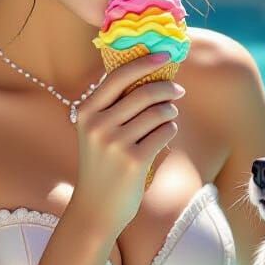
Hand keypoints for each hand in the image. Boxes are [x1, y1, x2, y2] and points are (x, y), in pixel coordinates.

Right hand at [72, 51, 182, 233]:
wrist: (95, 208)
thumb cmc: (101, 165)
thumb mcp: (96, 132)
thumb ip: (114, 105)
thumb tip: (148, 73)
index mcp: (86, 111)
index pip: (118, 76)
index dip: (144, 62)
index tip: (165, 55)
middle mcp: (97, 124)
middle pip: (144, 93)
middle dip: (167, 89)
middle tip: (177, 91)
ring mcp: (115, 143)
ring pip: (158, 112)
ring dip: (170, 112)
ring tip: (168, 118)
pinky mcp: (134, 160)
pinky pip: (164, 132)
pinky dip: (169, 131)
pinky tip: (163, 136)